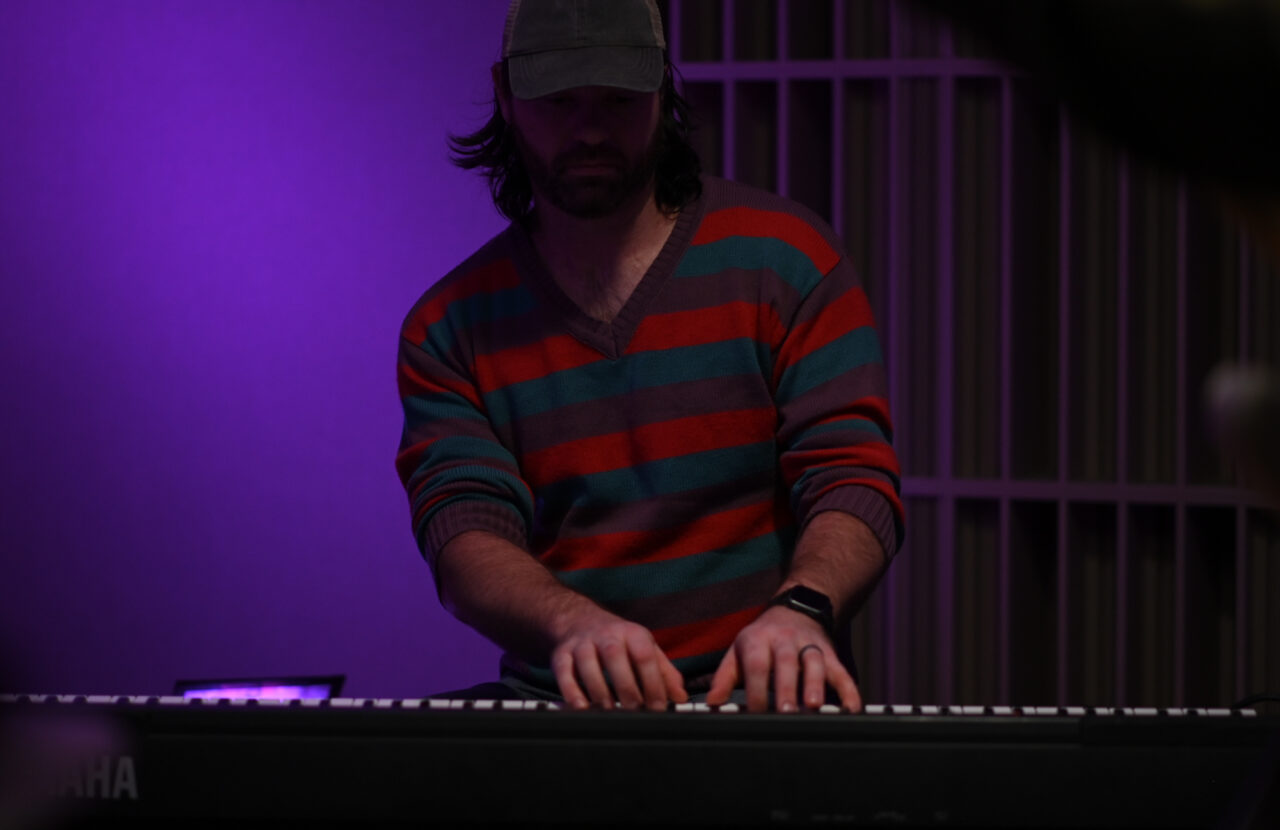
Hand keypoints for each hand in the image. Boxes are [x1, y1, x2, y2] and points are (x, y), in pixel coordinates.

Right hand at [550, 610, 688, 710]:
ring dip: (599, 691)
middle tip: (634, 711)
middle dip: (626, 688)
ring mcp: (582, 643)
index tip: (658, 707)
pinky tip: (581, 707)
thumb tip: (680, 697)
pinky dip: (571, 691)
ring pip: (588, 664)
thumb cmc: (618, 641)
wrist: (579, 620)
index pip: (644, 655)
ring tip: (609, 712)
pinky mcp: (561, 654)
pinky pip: (564, 672)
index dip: (653, 682)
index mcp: (632, 633)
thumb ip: (664, 672)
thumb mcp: (645, 648)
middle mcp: (606, 635)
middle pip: (615, 657)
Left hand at [705, 605, 861, 712]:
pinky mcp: (830, 653)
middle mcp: (784, 640)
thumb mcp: (738, 651)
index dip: (756, 689)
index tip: (755, 713)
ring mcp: (809, 645)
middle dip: (787, 687)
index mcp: (758, 640)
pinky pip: (841, 671)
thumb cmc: (762, 639)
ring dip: (815, 684)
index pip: (756, 664)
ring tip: (814, 706)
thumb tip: (711, 705)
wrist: (796, 609)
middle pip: (786, 662)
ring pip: (814, 662)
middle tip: (786, 711)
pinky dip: (848, 690)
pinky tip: (850, 708)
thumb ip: (723, 678)